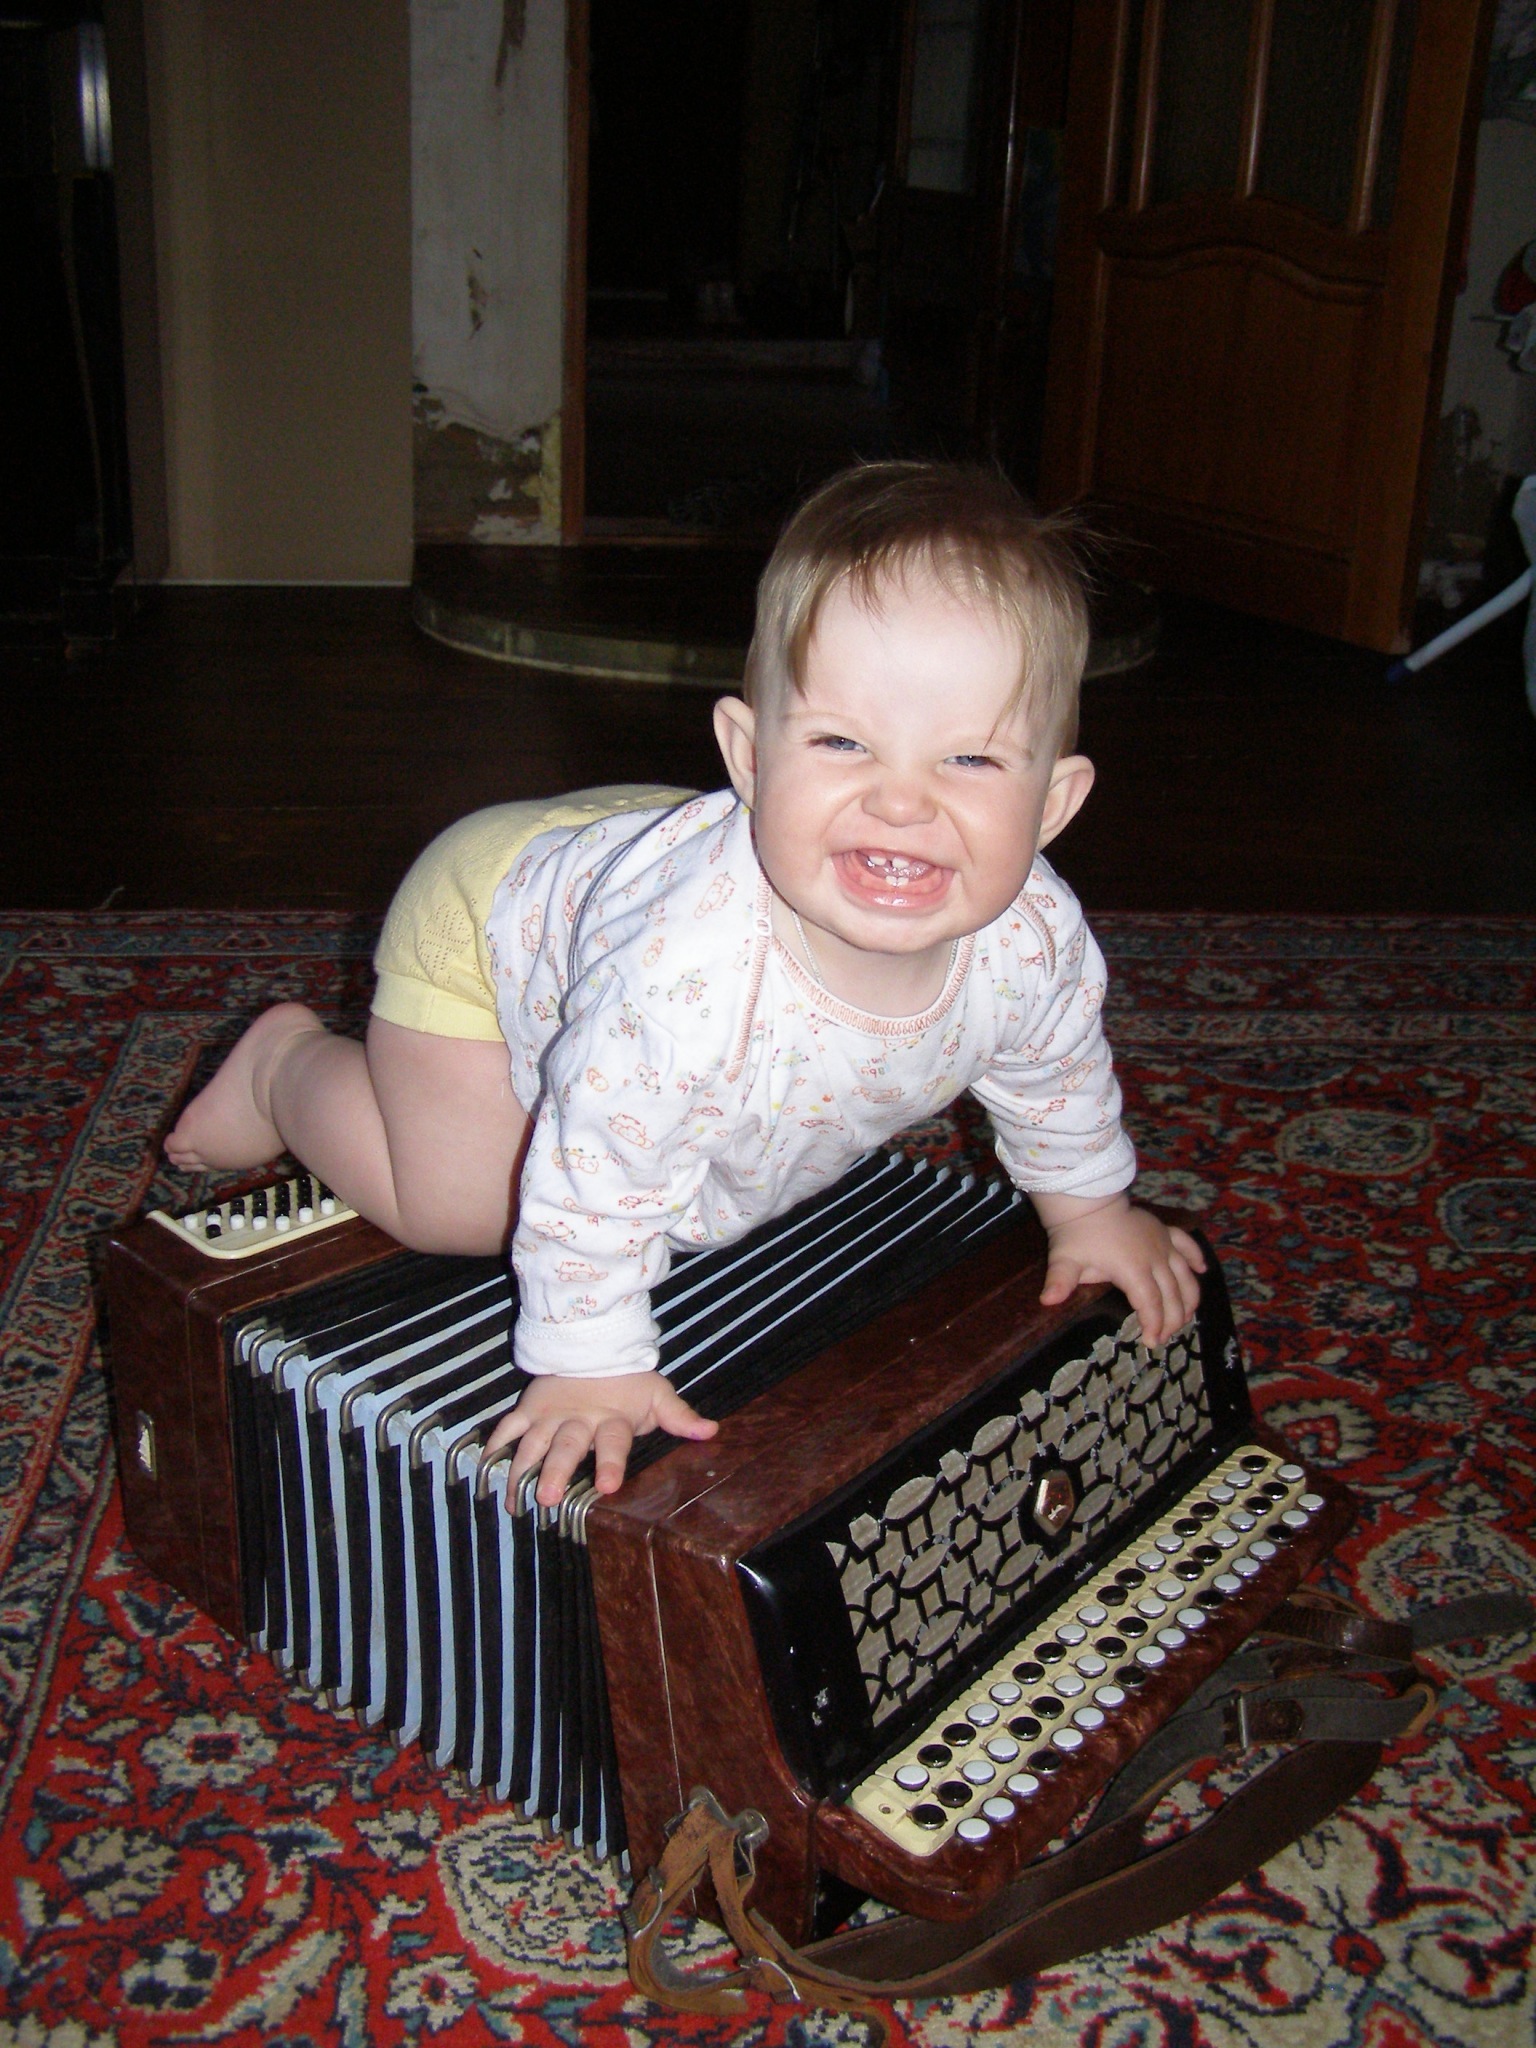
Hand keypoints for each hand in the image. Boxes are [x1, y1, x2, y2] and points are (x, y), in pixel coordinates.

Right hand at [482, 1370, 718, 1507]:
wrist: (591, 1341)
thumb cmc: (627, 1379)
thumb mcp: (657, 1394)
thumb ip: (680, 1416)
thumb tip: (712, 1431)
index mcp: (612, 1420)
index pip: (614, 1443)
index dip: (612, 1464)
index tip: (609, 1487)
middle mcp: (578, 1420)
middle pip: (567, 1447)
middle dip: (556, 1472)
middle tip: (547, 1498)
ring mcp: (550, 1415)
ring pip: (533, 1443)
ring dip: (522, 1470)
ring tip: (515, 1500)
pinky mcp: (529, 1409)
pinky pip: (508, 1429)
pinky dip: (495, 1447)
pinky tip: (485, 1471)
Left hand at [1033, 1193, 1205, 1345]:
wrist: (1087, 1200)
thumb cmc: (1076, 1234)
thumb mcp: (1065, 1260)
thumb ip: (1060, 1282)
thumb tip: (1047, 1301)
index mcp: (1133, 1269)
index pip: (1150, 1304)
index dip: (1154, 1324)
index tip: (1151, 1341)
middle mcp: (1155, 1258)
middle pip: (1172, 1295)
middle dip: (1172, 1320)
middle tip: (1164, 1337)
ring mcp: (1163, 1243)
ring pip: (1185, 1275)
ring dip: (1189, 1298)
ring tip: (1186, 1318)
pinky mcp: (1164, 1230)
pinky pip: (1187, 1244)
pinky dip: (1196, 1257)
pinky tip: (1202, 1270)